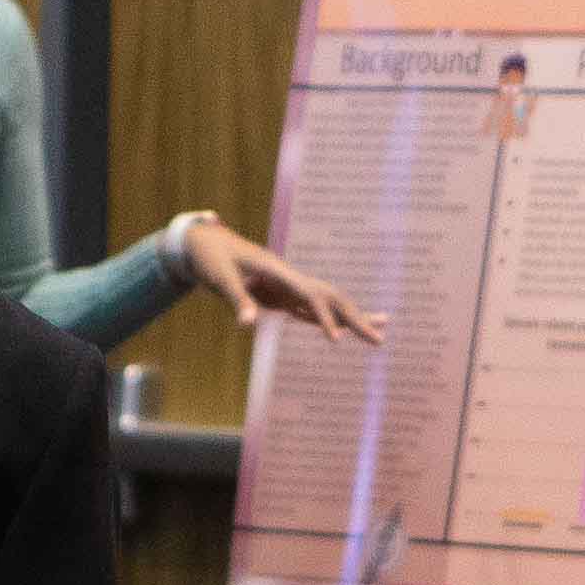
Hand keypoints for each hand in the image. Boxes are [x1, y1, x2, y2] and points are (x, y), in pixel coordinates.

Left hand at [184, 219, 383, 342]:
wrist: (203, 242)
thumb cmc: (211, 257)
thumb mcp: (220, 278)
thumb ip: (238, 300)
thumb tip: (248, 326)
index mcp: (279, 271)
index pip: (311, 296)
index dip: (326, 318)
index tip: (337, 341)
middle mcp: (290, 278)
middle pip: (331, 298)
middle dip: (356, 318)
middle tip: (380, 341)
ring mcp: (288, 288)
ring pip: (328, 303)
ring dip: (353, 318)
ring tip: (380, 333)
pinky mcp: (281, 297)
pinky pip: (312, 310)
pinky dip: (331, 321)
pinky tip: (345, 332)